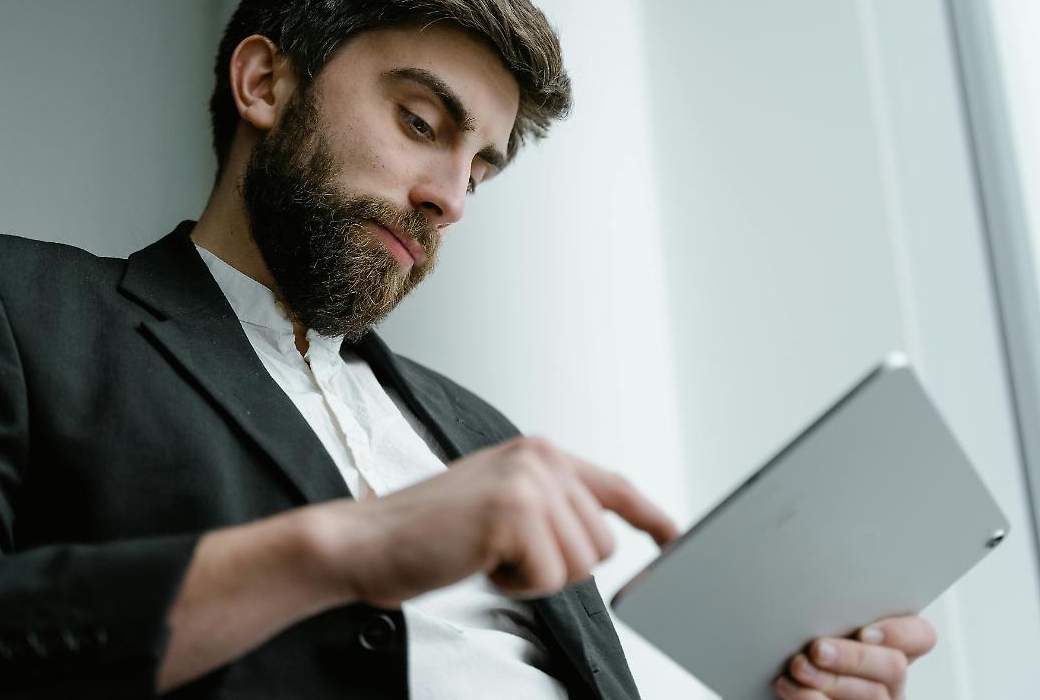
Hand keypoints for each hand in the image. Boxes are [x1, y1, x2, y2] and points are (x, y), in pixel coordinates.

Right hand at [306, 436, 677, 607]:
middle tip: (502, 553)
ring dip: (534, 576)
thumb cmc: (425, 529)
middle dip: (556, 565)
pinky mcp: (515, 513)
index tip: (672, 536)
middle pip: (601, 542)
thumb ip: (546, 503)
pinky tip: (480, 561)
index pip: (612, 485)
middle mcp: (540, 458)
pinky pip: (550, 578)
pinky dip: (515, 586)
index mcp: (537, 452)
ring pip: (581, 563)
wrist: (368, 540)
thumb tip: (594, 533)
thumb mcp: (497, 500)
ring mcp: (529, 482)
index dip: (648, 514)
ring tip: (488, 554)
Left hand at [774, 615, 936, 699]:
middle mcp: (891, 680)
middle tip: (817, 649)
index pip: (921, 636)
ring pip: (872, 695)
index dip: (901, 633)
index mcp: (891, 648)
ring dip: (829, 680)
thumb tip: (818, 593)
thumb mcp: (824, 625)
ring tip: (797, 667)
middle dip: (853, 657)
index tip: (864, 632)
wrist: (784, 680)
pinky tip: (791, 687)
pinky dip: (812, 699)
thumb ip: (834, 615)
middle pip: (894, 666)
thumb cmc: (803, 645)